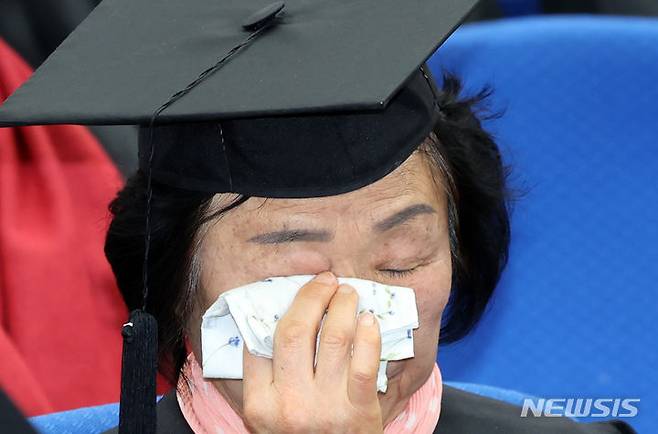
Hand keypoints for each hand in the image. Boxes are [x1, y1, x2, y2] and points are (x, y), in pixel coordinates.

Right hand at [242, 272, 383, 433]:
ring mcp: (325, 407)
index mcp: (259, 405)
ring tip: (347, 293)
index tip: (291, 292)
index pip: (260, 344)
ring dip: (342, 306)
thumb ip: (264, 379)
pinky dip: (368, 334)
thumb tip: (265, 326)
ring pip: (333, 339)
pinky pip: (364, 361)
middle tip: (323, 281)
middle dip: (311, 297)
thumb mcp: (269, 419)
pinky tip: (368, 320)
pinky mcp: (359, 411)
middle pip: (294, 332)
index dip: (275, 309)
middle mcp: (288, 404)